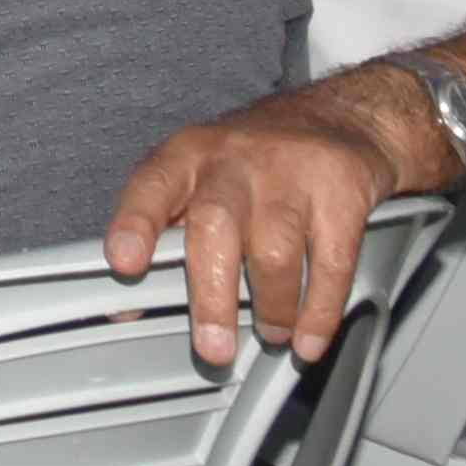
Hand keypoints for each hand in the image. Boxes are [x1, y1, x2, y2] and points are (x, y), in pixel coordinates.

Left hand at [106, 88, 414, 367]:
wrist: (339, 118)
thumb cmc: (254, 162)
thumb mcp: (201, 176)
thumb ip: (167, 234)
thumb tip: (129, 307)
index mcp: (190, 156)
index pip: (153, 185)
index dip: (136, 223)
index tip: (124, 263)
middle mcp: (236, 161)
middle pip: (216, 224)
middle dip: (212, 294)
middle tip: (214, 348)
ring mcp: (292, 174)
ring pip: (274, 250)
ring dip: (271, 308)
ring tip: (270, 334)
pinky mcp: (341, 192)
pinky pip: (331, 263)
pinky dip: (319, 312)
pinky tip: (309, 339)